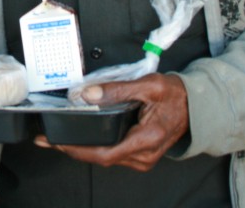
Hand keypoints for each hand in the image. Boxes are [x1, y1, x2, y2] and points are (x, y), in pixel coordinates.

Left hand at [34, 74, 188, 171]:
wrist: (197, 105)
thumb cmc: (176, 95)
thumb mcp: (148, 85)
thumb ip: (117, 89)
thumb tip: (88, 94)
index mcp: (146, 139)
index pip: (104, 153)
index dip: (76, 150)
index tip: (55, 142)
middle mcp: (144, 155)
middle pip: (101, 158)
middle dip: (71, 150)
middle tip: (46, 139)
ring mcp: (143, 158)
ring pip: (105, 158)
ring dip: (81, 150)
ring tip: (57, 139)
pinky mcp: (141, 155)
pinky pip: (113, 154)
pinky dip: (94, 148)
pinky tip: (80, 139)